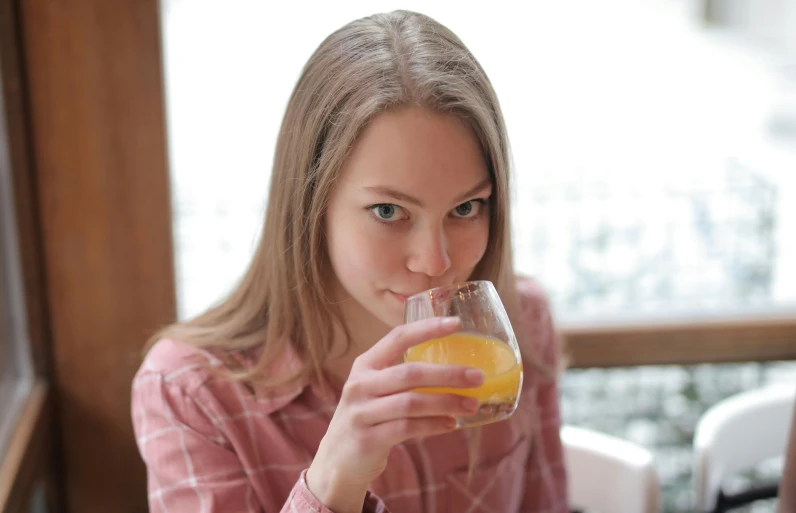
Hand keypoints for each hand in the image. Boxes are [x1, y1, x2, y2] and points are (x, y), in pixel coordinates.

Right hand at [306, 316, 483, 511]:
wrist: (337, 461)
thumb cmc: (368, 417)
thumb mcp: (376, 389)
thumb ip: (403, 377)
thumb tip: (457, 368)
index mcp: (365, 364)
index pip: (397, 337)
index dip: (426, 328)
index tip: (456, 323)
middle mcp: (360, 385)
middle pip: (410, 373)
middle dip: (448, 374)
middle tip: (478, 377)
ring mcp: (361, 413)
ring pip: (411, 402)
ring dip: (446, 402)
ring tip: (472, 404)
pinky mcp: (368, 439)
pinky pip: (407, 428)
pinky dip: (434, 425)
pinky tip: (452, 424)